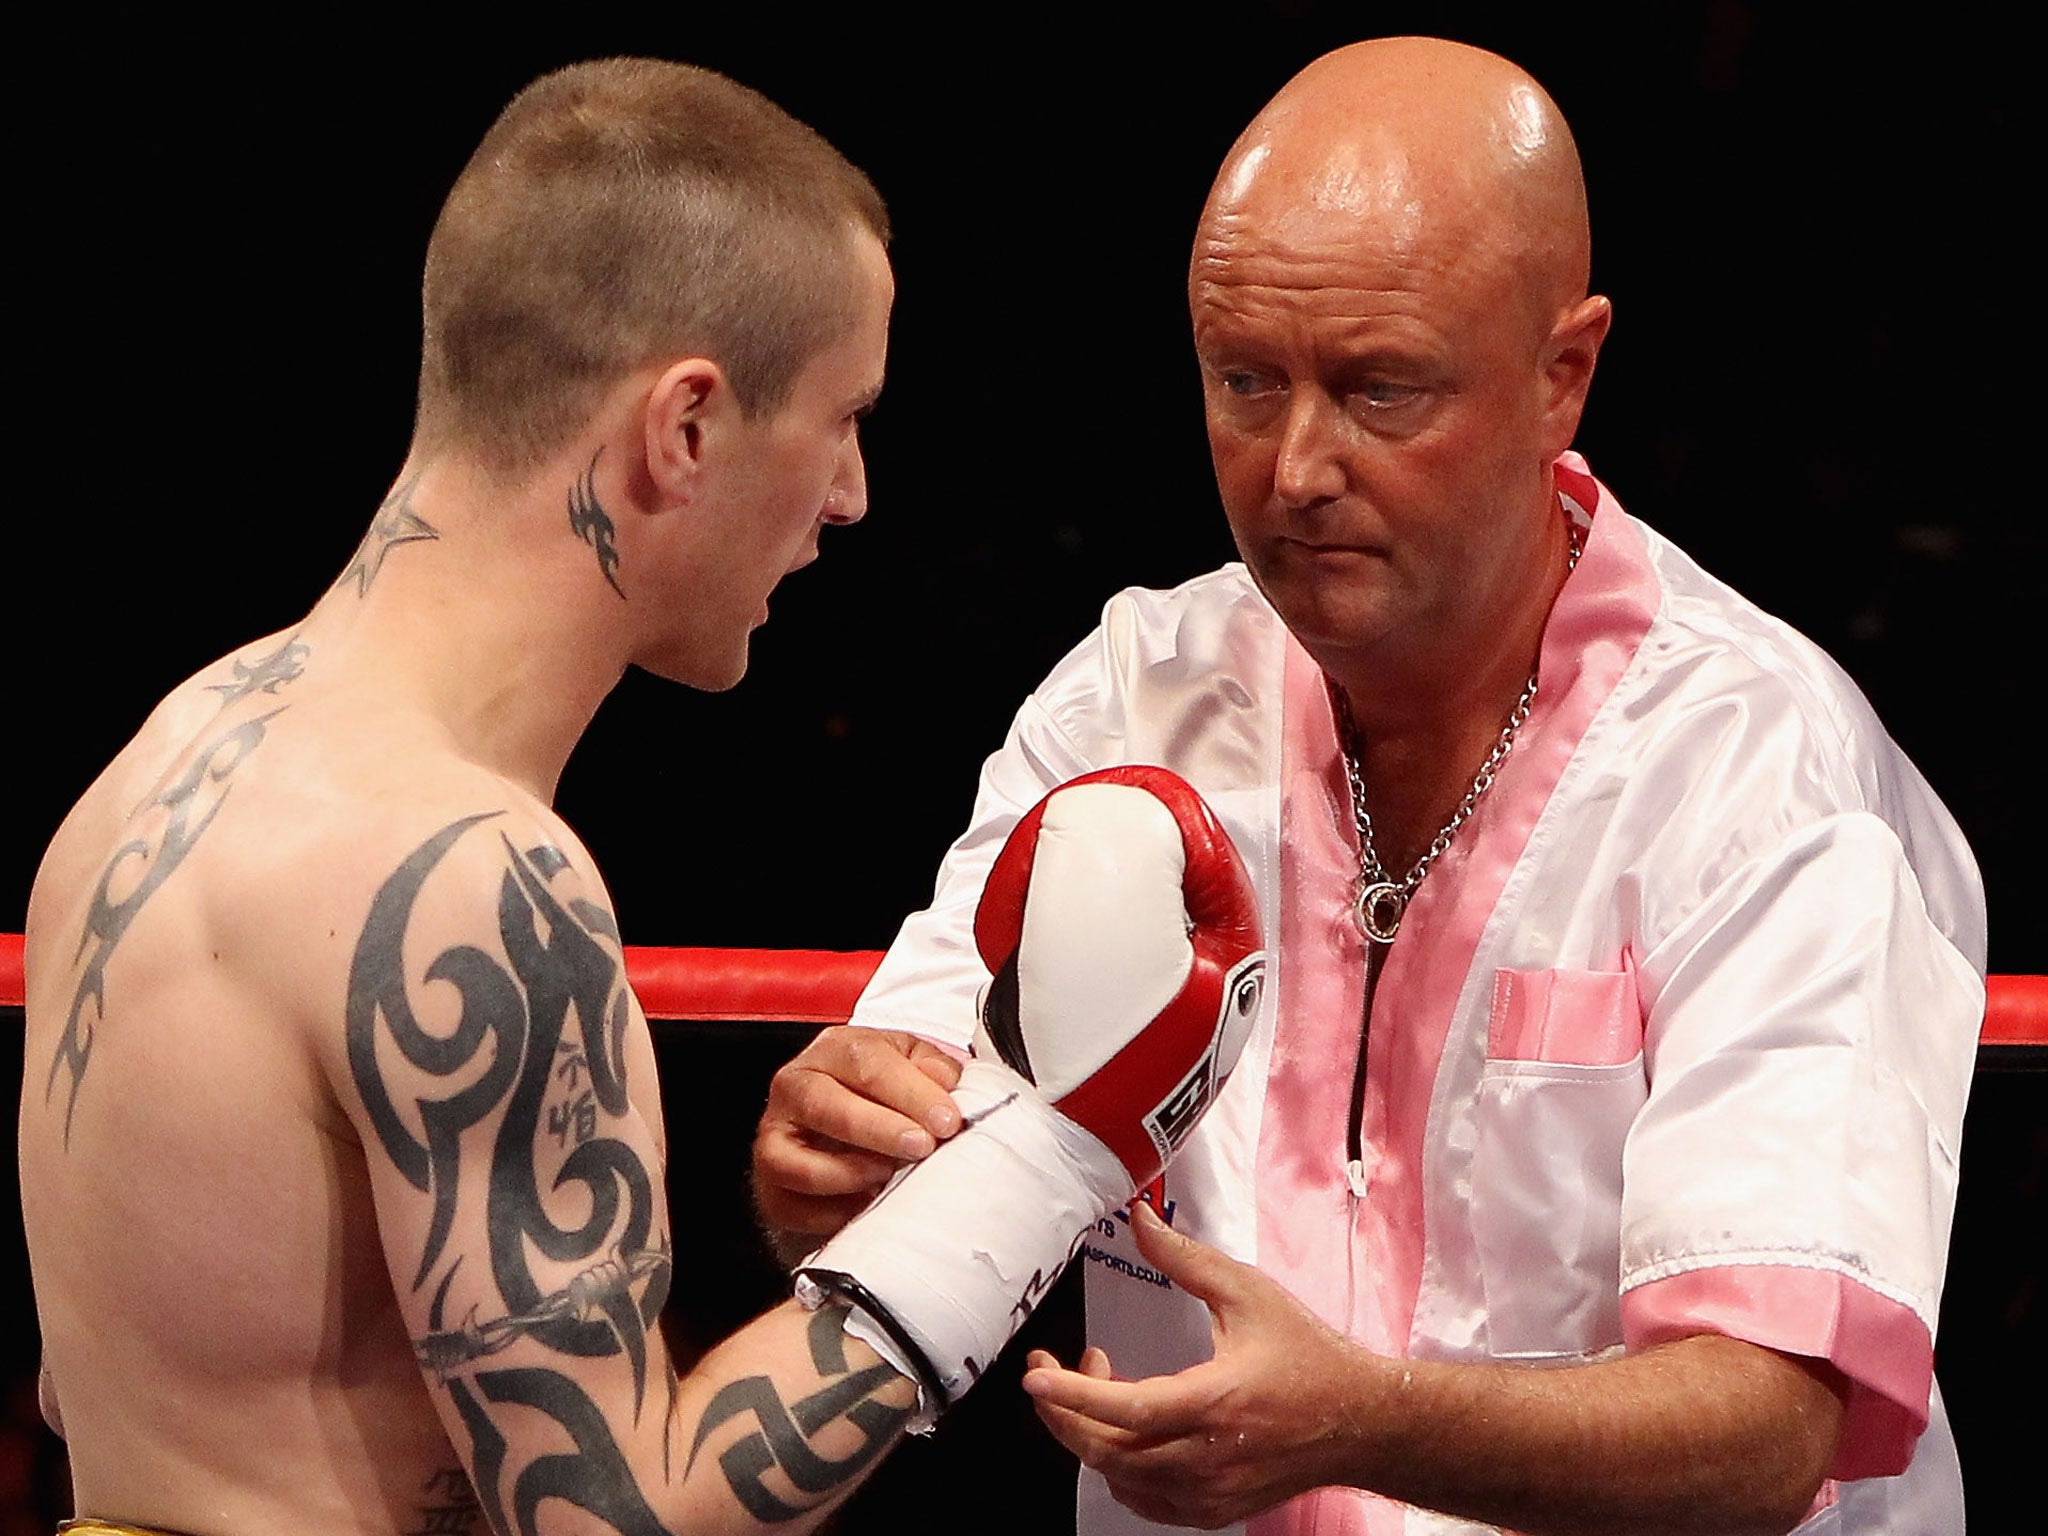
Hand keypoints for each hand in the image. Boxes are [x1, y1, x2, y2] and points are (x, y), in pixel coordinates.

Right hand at [752, 1026, 963, 1246]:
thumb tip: (947, 1087)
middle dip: (879, 1129)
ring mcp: (774, 1137)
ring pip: (795, 1161)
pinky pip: (792, 1205)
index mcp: (835, 1049)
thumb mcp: (913, 1065)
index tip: (946, 1120)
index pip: (867, 1062)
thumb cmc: (881, 1091)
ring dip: (849, 1174)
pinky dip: (831, 1212)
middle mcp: (795, 1086)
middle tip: (922, 1147)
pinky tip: (866, 1204)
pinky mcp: (771, 1185)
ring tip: (890, 1177)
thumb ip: (934, 1070)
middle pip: (824, 1104)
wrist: (845, 1126)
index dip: (910, 1092)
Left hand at [1023, 1204, 1375, 1528]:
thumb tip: (1138, 1220)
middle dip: (1065, 1413)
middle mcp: (1208, 1459)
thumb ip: (1186, 1259)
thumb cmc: (1308, 1356)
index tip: (1036, 1377)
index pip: (1124, 1409)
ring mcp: (1209, 1493)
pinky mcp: (1212, 1510)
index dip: (1071, 1396)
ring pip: (1120, 1478)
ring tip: (1098, 1386)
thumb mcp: (1248, 1293)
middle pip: (1108, 1451)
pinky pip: (1144, 1499)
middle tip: (1052, 1373)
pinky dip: (1119, 1466)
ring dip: (1092, 1434)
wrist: (1360, 1421)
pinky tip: (1123, 1427)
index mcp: (1215, 1403)